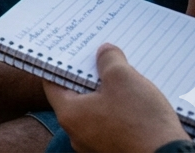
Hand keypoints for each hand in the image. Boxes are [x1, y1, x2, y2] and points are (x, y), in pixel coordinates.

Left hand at [42, 44, 187, 152]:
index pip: (53, 83)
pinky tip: (135, 102)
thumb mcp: (123, 78)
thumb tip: (104, 52)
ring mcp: (94, 145)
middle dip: (90, 78)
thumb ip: (108, 60)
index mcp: (69, 114)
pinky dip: (118, 112)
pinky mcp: (113, 150)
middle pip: (76, 97)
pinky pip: (110, 126)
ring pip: (96, 112)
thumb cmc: (141, 121)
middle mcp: (76, 133)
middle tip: (102, 60)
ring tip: (123, 79)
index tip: (73, 52)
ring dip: (107, 96)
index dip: (63, 64)